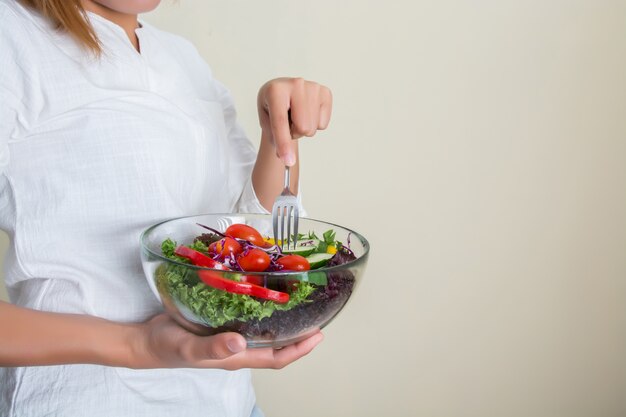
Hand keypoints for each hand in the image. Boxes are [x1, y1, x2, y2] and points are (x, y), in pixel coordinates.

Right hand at [132, 313, 323, 369]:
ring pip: (264, 330)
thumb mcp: (189, 347)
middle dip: (298, 334)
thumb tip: (240, 343)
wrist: (147, 340)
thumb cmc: (167, 347)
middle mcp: (238, 346)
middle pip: (276, 344)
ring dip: (282, 319)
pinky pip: (248, 316)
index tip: (319, 336)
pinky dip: (261, 307)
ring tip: (297, 301)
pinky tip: (264, 291)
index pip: (276, 358)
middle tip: (316, 313)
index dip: (299, 349)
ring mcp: (230, 334)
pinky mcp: (221, 321)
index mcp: (237, 356)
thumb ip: (214, 347)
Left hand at [257, 77, 332, 165]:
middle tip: (287, 123)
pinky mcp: (325, 92)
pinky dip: (315, 124)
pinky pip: (323, 124)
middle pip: (302, 127)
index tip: (287, 160)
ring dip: (303, 129)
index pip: (281, 122)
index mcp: (275, 90)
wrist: (282, 92)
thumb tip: (288, 159)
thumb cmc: (272, 107)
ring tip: (296, 117)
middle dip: (294, 133)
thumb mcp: (266, 121)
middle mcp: (296, 84)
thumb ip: (275, 139)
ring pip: (312, 128)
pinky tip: (307, 113)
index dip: (284, 143)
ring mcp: (312, 87)